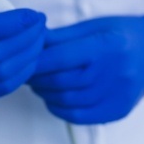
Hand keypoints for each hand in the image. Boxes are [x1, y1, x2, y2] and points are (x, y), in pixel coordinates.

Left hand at [29, 16, 143, 123]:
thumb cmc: (119, 33)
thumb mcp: (91, 26)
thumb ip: (61, 36)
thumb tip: (34, 41)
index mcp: (104, 46)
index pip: (61, 57)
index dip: (37, 61)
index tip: (24, 60)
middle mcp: (112, 73)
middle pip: (61, 81)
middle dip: (36, 78)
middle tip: (26, 72)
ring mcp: (116, 95)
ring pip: (67, 100)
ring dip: (44, 93)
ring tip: (37, 83)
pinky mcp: (117, 110)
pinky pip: (80, 117)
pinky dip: (59, 109)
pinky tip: (52, 98)